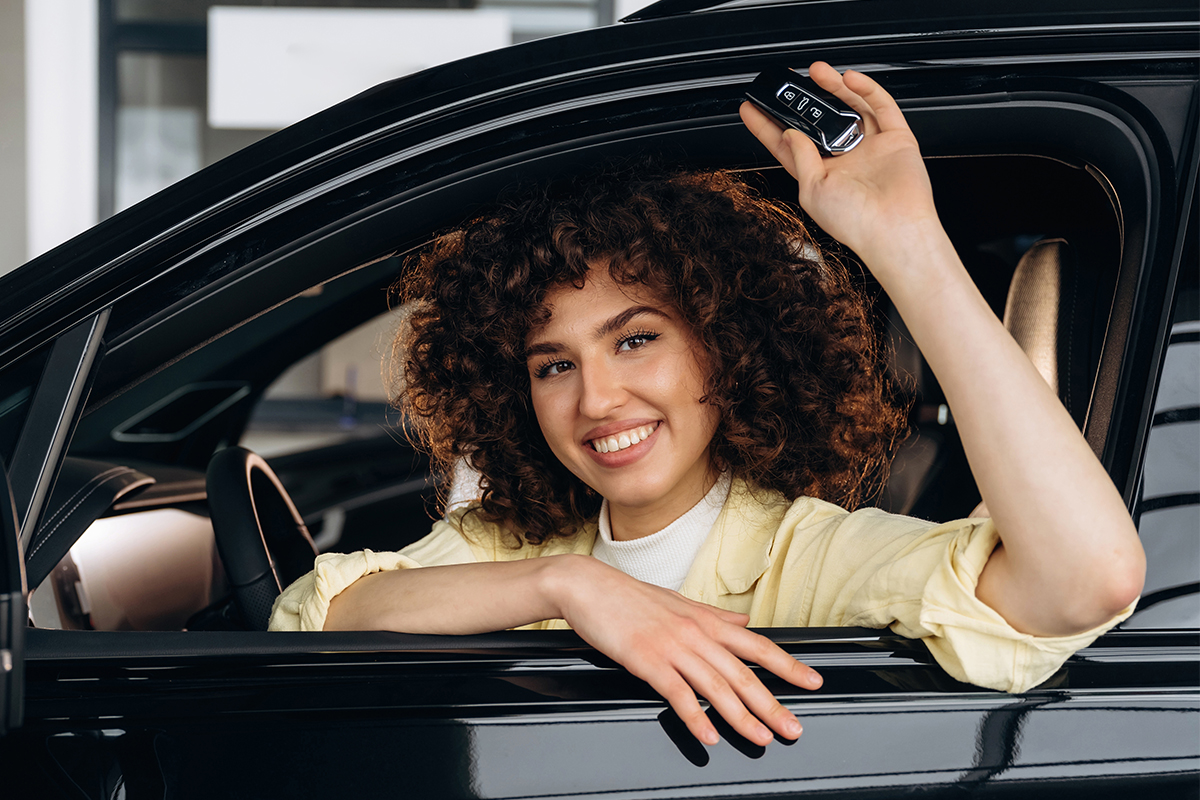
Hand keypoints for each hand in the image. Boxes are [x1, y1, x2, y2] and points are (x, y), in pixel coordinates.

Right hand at [552, 555, 821, 745]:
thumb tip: (743, 622)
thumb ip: (713, 616)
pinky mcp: (647, 660)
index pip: (756, 645)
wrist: (587, 585)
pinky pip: (678, 693)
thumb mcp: (678, 602)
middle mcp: (695, 633)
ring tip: (761, 738)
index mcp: (705, 620)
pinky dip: (695, 718)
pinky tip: (709, 737)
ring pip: (717, 687)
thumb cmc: (628, 596)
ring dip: (742, 717)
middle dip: (772, 704)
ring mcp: (672, 647)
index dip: (788, 665)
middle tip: (793, 728)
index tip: (813, 681)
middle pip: (743, 673)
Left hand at [739, 62, 938, 272]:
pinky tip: (849, 79)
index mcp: (821, 173)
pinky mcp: (896, 139)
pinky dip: (866, 89)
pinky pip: (881, 106)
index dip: (769, 124)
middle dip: (804, 99)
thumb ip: (799, 158)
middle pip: (821, 119)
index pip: (788, 143)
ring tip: (815, 72)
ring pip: (850, 107)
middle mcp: (846, 158)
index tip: (752, 107)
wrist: (894, 231)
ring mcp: (871, 147)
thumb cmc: (855, 222)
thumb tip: (789, 134)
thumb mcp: (812, 190)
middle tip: (787, 81)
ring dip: (833, 87)